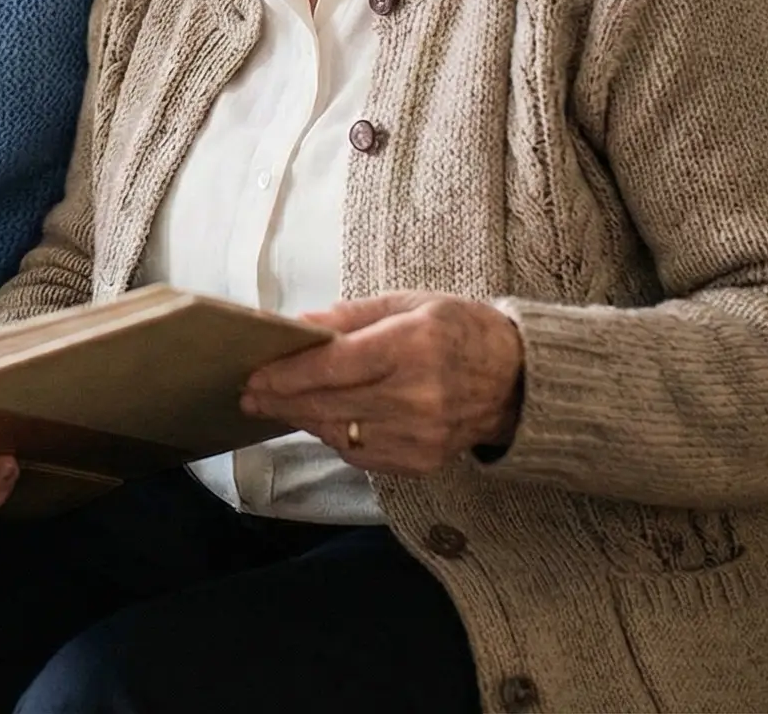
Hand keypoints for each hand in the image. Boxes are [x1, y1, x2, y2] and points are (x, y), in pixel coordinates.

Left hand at [239, 293, 523, 476]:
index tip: (254, 376)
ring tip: (279, 406)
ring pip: (339, 433)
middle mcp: (417, 396)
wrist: (518, 381)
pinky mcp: (423, 462)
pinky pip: (361, 455)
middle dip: (281, 400)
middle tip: (249, 395)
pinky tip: (321, 421)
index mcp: (412, 347)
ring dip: (303, 419)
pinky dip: (335, 437)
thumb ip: (350, 318)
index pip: (333, 367)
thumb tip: (297, 328)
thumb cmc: (459, 331)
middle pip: (329, 403)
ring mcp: (421, 435)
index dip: (286, 375)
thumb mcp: (407, 304)